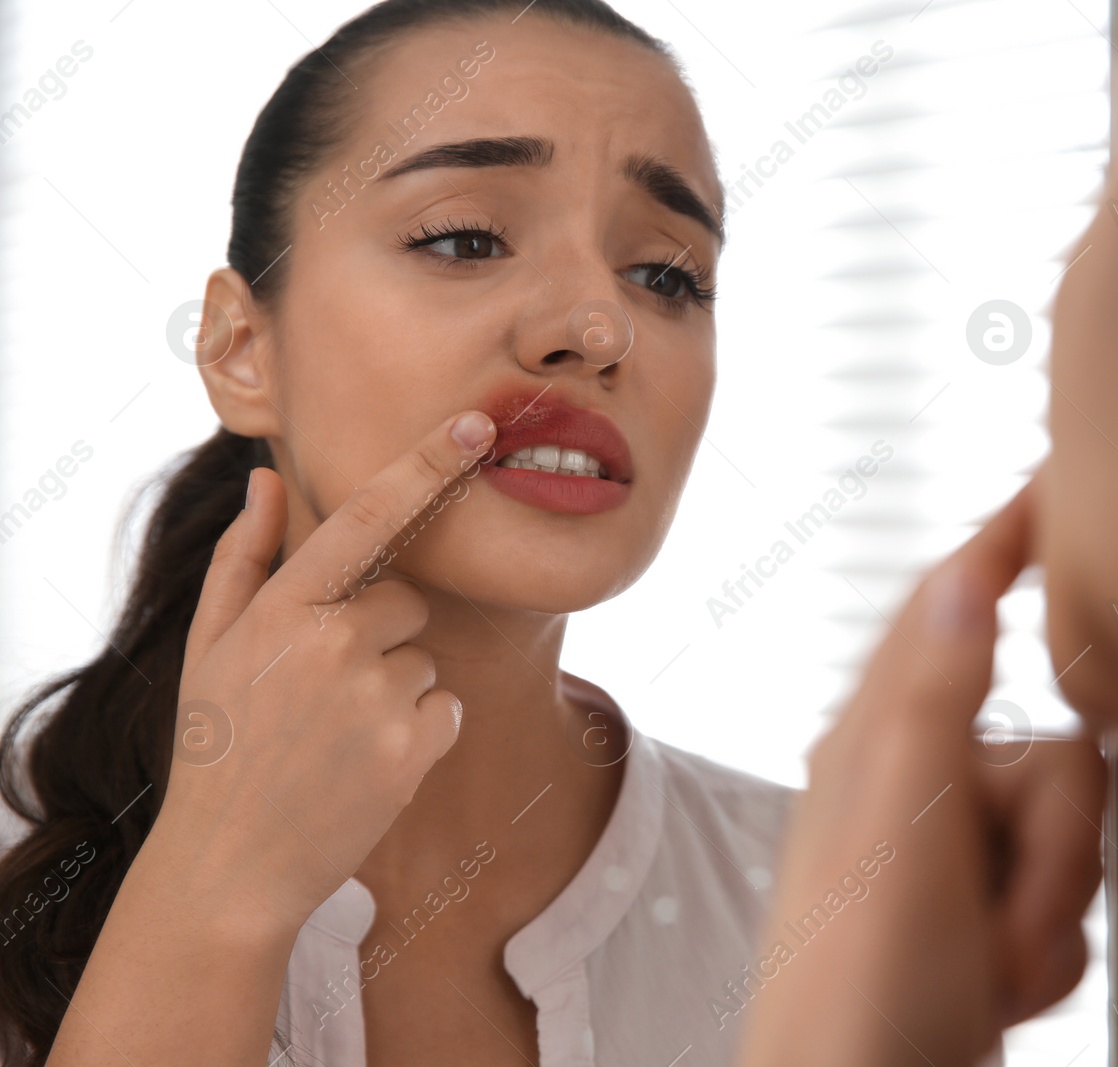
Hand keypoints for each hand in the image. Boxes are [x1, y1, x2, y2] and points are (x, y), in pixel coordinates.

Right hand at [153, 411, 496, 932]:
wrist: (230, 865)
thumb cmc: (219, 745)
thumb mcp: (211, 647)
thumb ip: (243, 558)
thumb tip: (268, 478)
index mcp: (282, 608)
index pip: (366, 517)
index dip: (424, 466)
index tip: (472, 426)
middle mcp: (333, 642)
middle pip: (406, 601)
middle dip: (379, 634)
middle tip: (321, 693)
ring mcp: (376, 696)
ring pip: (425, 658)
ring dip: (395, 689)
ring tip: (334, 736)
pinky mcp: (413, 746)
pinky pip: (446, 706)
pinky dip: (420, 731)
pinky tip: (366, 763)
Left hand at [737, 477, 1106, 1066]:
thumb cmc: (850, 986)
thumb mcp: (900, 820)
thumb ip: (936, 692)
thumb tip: (963, 571)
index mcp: (883, 743)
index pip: (952, 611)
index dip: (1006, 549)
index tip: (1053, 486)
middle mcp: (917, 790)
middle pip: (1059, 750)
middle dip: (1054, 845)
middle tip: (998, 901)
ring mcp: (952, 859)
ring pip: (1076, 834)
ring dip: (1047, 909)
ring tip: (982, 956)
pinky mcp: (981, 917)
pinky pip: (1069, 902)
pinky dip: (1046, 953)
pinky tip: (989, 983)